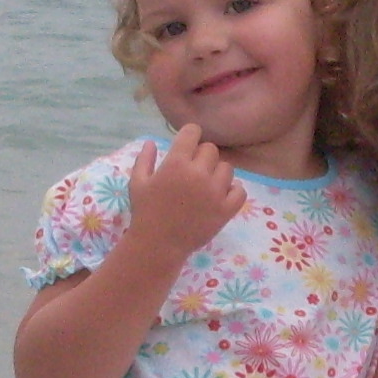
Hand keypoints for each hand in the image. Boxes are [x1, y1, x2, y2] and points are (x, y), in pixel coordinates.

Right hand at [124, 123, 243, 265]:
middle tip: (194, 170)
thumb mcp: (137, 183)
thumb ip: (144, 159)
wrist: (158, 245)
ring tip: (206, 184)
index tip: (187, 145)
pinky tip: (221, 195)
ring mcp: (215, 192)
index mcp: (176, 163)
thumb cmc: (145, 212)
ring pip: (227, 168)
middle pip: (211, 149)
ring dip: (217, 172)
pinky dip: (233, 190)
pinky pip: (240, 191)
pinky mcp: (226, 210)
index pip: (193, 132)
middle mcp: (198, 174)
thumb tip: (152, 141)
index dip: (190, 136)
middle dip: (202, 156)